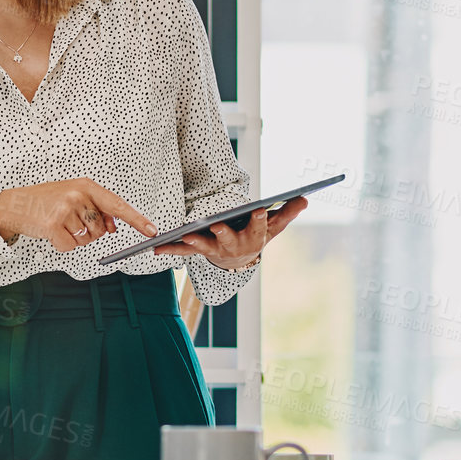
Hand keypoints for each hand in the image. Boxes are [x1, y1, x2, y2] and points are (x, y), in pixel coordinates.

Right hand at [0, 178, 155, 251]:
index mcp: (86, 186)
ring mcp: (65, 209)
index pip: (117, 205)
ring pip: (86, 240)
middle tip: (69, 221)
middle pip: (100, 229)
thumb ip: (95, 209)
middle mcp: (78, 195)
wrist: (15, 205)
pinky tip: (51, 233)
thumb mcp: (72, 197)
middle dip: (88, 232)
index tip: (151, 230)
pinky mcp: (53, 225)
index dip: (136, 219)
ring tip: (58, 224)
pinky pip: (70, 247)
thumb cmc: (44, 201)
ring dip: (74, 239)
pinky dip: (61, 245)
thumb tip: (113, 227)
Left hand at [151, 196, 306, 270]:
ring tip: (186, 234)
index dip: (260, 219)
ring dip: (195, 241)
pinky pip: (183, 250)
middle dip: (224, 232)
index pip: (259, 226)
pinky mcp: (199, 251)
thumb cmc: (257, 235)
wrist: (240, 261)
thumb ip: (288, 211)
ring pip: (205, 246)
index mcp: (254, 236)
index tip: (260, 209)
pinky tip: (155, 248)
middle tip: (217, 224)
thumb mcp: (274, 225)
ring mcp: (216, 249)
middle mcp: (235, 245)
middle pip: (230, 238)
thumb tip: (305, 198)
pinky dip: (170, 249)